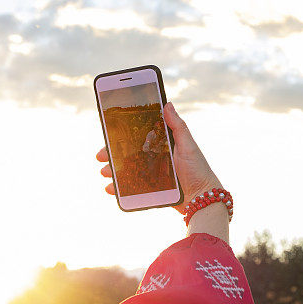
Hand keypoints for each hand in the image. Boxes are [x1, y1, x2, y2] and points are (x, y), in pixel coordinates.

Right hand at [95, 102, 221, 213]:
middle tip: (99, 156)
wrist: (202, 199)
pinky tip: (111, 189)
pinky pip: (131, 188)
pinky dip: (120, 188)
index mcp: (162, 145)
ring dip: (113, 171)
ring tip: (105, 173)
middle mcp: (155, 158)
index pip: (138, 137)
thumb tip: (168, 104)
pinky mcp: (151, 190)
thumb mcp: (188, 145)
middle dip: (111, 154)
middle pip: (128, 154)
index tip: (108, 134)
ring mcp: (151, 174)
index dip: (122, 136)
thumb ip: (178, 126)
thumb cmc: (198, 170)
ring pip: (126, 170)